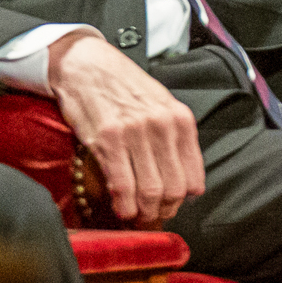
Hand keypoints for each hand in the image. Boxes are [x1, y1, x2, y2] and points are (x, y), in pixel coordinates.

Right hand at [48, 30, 204, 225]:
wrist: (87, 64)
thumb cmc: (124, 87)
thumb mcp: (162, 106)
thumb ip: (175, 139)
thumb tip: (186, 182)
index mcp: (181, 120)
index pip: (194, 178)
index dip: (181, 202)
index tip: (169, 208)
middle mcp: (163, 127)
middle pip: (173, 190)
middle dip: (162, 212)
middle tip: (151, 218)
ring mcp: (136, 133)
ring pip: (150, 192)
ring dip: (143, 214)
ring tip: (136, 217)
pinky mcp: (108, 139)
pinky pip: (122, 185)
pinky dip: (124, 205)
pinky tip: (121, 210)